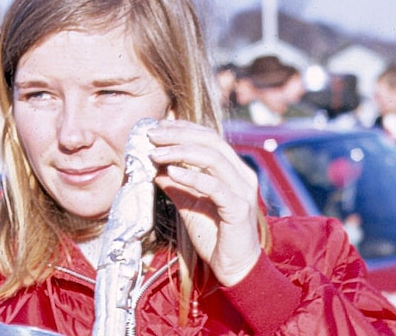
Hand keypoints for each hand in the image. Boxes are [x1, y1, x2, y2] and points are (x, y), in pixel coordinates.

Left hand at [147, 119, 261, 286]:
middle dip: (178, 135)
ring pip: (213, 158)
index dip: (183, 129)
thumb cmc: (214, 235)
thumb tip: (156, 169)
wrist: (233, 268)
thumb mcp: (189, 204)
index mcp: (233, 169)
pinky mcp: (239, 208)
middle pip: (211, 142)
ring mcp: (243, 190)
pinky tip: (171, 173)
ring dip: (180, 152)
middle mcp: (242, 175)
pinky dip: (191, 176)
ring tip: (155, 153)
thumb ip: (176, 185)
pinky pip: (214, 186)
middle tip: (152, 135)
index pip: (209, 138)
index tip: (158, 127)